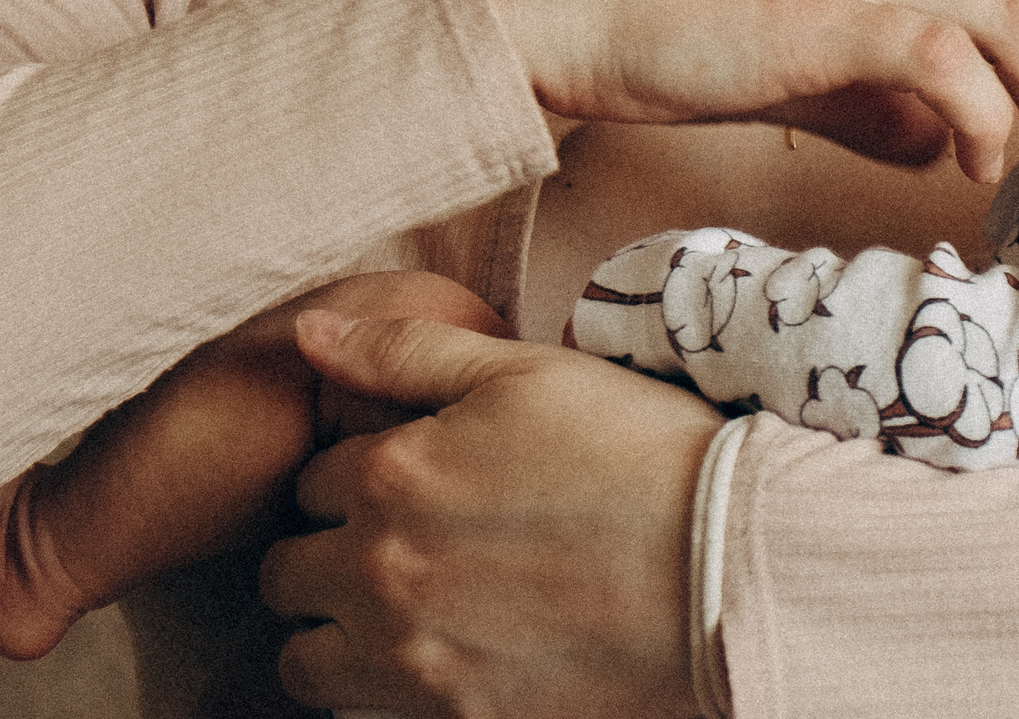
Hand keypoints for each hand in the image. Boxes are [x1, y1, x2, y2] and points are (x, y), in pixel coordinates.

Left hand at [259, 311, 722, 717]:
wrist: (730, 567)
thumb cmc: (639, 453)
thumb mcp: (526, 373)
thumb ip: (404, 350)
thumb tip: (307, 335)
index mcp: (389, 474)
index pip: (315, 478)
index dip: (361, 475)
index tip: (416, 483)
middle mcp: (378, 571)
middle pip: (288, 573)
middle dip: (329, 556)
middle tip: (402, 549)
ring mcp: (410, 661)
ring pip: (302, 663)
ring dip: (334, 637)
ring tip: (407, 617)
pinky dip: (380, 697)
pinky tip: (446, 662)